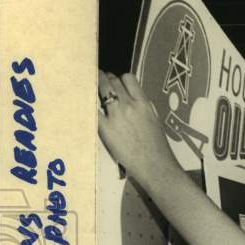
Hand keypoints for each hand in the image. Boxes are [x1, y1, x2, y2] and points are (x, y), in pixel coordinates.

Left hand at [98, 70, 180, 187]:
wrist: (154, 166)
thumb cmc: (158, 147)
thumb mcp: (156, 120)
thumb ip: (144, 107)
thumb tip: (134, 99)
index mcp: (143, 103)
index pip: (128, 78)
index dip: (120, 78)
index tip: (115, 80)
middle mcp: (129, 105)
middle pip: (112, 81)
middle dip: (105, 79)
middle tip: (100, 80)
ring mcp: (116, 116)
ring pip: (101, 91)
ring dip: (96, 87)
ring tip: (91, 87)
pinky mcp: (105, 129)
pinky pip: (93, 109)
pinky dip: (90, 104)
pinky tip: (86, 103)